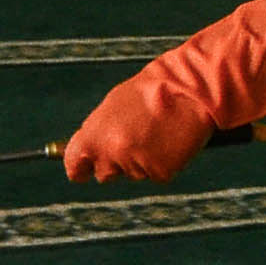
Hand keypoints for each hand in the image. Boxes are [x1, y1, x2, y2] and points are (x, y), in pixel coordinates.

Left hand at [58, 0, 265, 183]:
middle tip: (135, 139)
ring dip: (143, 158)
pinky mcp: (160, 173)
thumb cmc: (152, 92)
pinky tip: (171, 140)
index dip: (79, 169)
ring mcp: (136, 166)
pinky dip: (164, 162)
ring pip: (134, 173)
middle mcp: (111, 154)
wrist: (190, 90)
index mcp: (94, 135)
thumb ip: (99, 131)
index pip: (75, 166)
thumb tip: (89, 151)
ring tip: (158, 130)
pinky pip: (157, 174)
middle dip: (116, 163)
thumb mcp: (114, 106)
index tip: (82, 171)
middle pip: (106, 174)